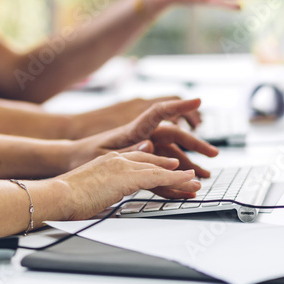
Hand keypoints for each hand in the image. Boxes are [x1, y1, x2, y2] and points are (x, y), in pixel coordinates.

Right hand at [50, 151, 200, 220]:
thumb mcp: (87, 190)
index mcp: (106, 161)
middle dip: (169, 169)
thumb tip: (105, 199)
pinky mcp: (126, 177)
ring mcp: (122, 166)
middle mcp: (116, 159)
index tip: (166, 168)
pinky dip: (176, 179)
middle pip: (150, 162)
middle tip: (185, 174)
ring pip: (158, 169)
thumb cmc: (64, 198)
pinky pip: (158, 177)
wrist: (57, 195)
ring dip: (179, 176)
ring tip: (194, 181)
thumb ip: (102, 190)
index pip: (136, 160)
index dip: (153, 165)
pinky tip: (188, 181)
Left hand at [70, 99, 218, 177]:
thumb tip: (150, 144)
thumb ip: (128, 149)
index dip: (179, 106)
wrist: (70, 159)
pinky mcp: (137, 158)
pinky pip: (159, 165)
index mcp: (132, 128)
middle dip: (195, 145)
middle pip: (173, 136)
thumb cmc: (84, 153)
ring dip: (187, 164)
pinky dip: (172, 173)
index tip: (198, 101)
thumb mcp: (102, 153)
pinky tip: (182, 183)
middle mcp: (140, 135)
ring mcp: (140, 147)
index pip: (159, 112)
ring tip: (204, 177)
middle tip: (214, 155)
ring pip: (170, 153)